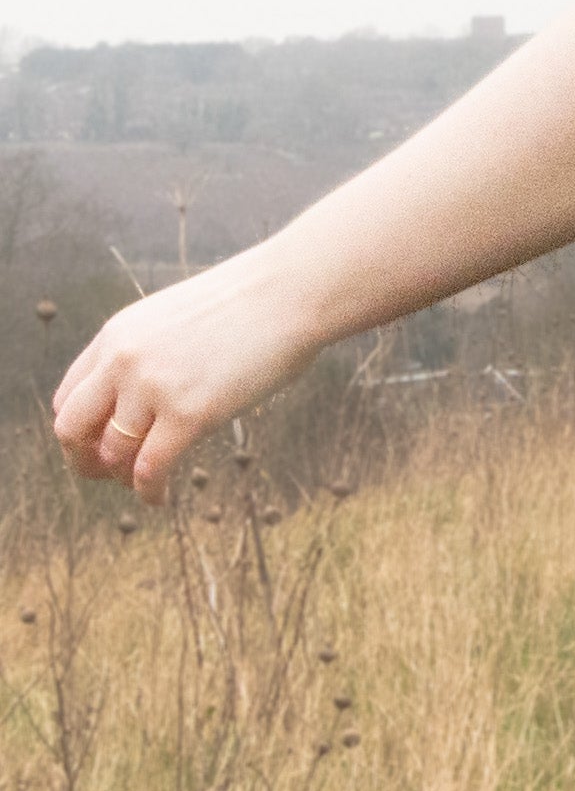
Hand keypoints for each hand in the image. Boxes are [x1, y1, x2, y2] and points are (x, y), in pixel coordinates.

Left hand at [53, 254, 321, 503]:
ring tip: (144, 483)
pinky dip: (150, 492)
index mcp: (116, 335)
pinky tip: (161, 497)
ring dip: (123, 478)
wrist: (290, 292)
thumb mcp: (174, 318)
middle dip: (83, 460)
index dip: (79, 430)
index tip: (97, 444)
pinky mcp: (190, 414)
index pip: (68, 397)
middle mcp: (123, 362)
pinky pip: (151, 469)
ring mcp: (154, 388)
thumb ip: (146, 353)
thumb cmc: (248, 304)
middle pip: (71, 429)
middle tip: (105, 475)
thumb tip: (142, 395)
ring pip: (112, 454)